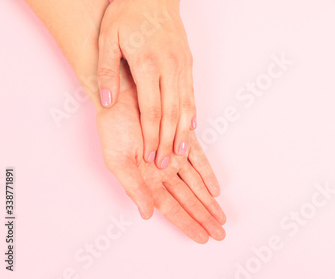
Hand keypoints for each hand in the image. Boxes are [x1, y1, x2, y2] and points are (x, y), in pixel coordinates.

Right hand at [96, 63, 224, 242]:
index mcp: (144, 180)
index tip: (201, 237)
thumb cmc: (114, 128)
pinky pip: (197, 160)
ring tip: (220, 217)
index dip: (186, 223)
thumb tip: (147, 214)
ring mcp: (172, 156)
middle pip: (187, 200)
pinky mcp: (181, 138)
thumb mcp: (118, 161)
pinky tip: (215, 190)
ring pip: (194, 184)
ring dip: (207, 201)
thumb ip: (134, 188)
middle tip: (219, 233)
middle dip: (202, 217)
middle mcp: (160, 171)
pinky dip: (206, 174)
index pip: (170, 208)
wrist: (120, 97)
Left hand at [97, 0, 195, 169]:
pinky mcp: (188, 64)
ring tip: (181, 154)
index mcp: (147, 64)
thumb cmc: (128, 15)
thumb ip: (106, 72)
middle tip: (166, 164)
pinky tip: (190, 129)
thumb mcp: (107, 39)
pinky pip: (191, 94)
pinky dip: (191, 114)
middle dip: (168, 141)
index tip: (150, 156)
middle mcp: (169, 68)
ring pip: (186, 106)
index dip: (151, 135)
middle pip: (172, 113)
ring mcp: (182, 67)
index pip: (152, 109)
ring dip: (183, 132)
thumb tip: (108, 102)